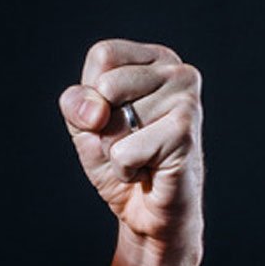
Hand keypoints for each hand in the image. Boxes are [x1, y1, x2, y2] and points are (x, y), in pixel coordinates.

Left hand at [60, 39, 204, 265]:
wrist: (150, 210)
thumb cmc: (122, 159)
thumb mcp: (85, 124)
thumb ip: (77, 104)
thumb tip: (96, 111)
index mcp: (156, 59)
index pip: (104, 55)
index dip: (94, 92)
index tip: (113, 116)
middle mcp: (178, 72)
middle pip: (107, 85)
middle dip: (104, 124)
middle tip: (131, 141)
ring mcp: (186, 101)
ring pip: (114, 120)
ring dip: (116, 150)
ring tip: (143, 155)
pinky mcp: (185, 133)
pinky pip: (125, 151)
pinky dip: (125, 169)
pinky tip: (150, 170)